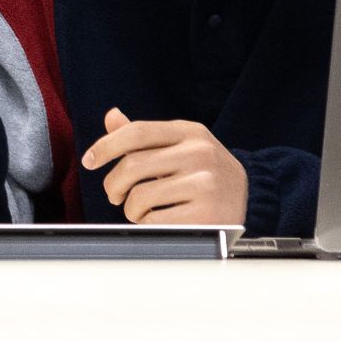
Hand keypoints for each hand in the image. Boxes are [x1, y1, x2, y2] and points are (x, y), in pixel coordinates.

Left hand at [80, 108, 247, 224]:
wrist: (252, 196)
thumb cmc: (204, 171)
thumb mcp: (180, 145)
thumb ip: (145, 136)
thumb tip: (112, 117)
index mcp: (189, 132)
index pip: (137, 132)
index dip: (105, 146)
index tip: (89, 161)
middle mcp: (200, 153)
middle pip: (132, 166)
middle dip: (112, 184)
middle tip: (114, 194)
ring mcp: (206, 183)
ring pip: (140, 196)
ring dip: (130, 208)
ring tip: (140, 209)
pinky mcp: (207, 214)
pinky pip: (154, 220)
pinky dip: (146, 223)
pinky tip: (156, 220)